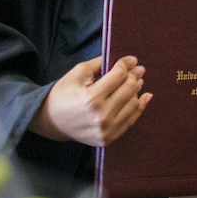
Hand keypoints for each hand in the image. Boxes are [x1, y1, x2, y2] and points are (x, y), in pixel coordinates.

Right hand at [28, 55, 151, 146]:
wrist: (51, 121)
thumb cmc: (63, 93)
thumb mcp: (78, 73)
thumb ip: (100, 64)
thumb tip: (124, 61)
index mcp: (92, 98)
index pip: (118, 76)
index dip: (126, 64)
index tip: (132, 59)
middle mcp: (102, 116)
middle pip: (128, 89)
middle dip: (134, 75)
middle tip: (138, 68)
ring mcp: (107, 130)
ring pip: (132, 104)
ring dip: (137, 90)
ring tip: (138, 81)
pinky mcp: (109, 138)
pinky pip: (131, 121)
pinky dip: (139, 107)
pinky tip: (145, 96)